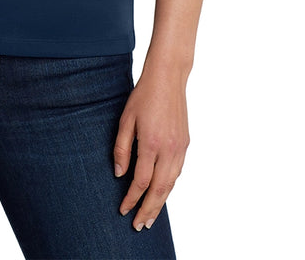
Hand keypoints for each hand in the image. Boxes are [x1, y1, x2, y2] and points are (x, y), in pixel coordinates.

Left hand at [112, 63, 189, 230]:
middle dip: (148, 210)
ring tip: (151, 217)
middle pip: (159, 189)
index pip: (141, 181)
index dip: (131, 198)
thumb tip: (119, 174)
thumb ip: (121, 148)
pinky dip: (169, 187)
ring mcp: (180, 147)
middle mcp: (169, 149)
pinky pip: (177, 172)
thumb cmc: (143, 96)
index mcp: (151, 143)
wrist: (168, 78)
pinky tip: (162, 193)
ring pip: (171, 184)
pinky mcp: (185, 144)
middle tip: (139, 225)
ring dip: (161, 203)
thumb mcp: (125, 119)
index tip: (123, 209)